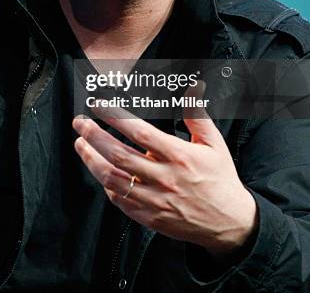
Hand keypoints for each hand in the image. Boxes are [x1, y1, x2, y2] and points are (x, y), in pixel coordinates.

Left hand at [72, 101, 257, 255]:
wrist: (230, 223)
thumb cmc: (220, 178)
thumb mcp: (214, 143)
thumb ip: (197, 114)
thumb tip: (192, 87)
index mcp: (179, 156)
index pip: (139, 132)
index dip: (115, 117)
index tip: (98, 105)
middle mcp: (164, 178)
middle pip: (119, 154)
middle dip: (94, 136)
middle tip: (79, 122)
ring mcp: (155, 200)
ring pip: (113, 179)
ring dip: (92, 160)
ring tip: (81, 145)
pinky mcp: (150, 218)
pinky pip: (120, 201)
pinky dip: (106, 185)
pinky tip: (100, 171)